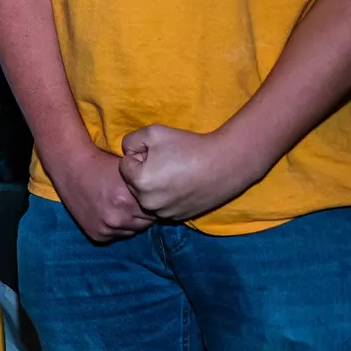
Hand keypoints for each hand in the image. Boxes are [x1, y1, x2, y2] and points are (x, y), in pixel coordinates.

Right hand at [52, 142, 153, 242]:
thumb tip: (163, 196)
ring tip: (120, 205)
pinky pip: (117, 235)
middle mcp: (119, 217)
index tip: (146, 196)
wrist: (71, 167)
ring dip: (130, 221)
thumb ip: (144, 187)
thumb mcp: (127, 171)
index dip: (153, 202)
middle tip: (132, 200)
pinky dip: (115, 226)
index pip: (157, 211)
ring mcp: (107, 228)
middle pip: (146, 223)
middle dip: (143, 212)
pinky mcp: (97, 234)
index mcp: (129, 200)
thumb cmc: (102, 164)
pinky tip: (108, 211)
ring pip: (132, 230)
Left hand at [119, 125, 260, 221]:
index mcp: (139, 182)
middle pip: (134, 183)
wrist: (225, 163)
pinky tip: (184, 185)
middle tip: (168, 162)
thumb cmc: (188, 146)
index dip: (140, 155)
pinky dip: (169, 196)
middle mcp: (148, 203)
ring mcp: (164, 213)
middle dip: (144, 172)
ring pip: (148, 195)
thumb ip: (130, 141)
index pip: (125, 166)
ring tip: (177, 173)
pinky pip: (163, 205)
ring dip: (155, 185)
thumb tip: (126, 153)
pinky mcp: (178, 217)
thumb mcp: (153, 133)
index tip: (159, 153)